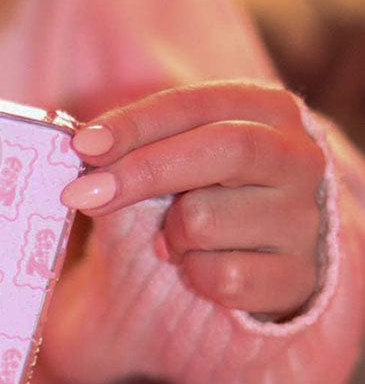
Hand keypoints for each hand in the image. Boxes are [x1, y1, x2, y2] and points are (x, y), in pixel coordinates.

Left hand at [61, 82, 325, 319]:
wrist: (270, 257)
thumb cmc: (211, 193)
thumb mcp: (183, 153)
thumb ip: (143, 144)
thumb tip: (84, 150)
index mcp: (269, 111)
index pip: (198, 106)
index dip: (136, 124)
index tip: (82, 147)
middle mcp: (298, 158)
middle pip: (220, 150)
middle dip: (142, 172)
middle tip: (80, 195)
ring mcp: (303, 220)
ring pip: (206, 221)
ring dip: (170, 236)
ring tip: (176, 238)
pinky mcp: (296, 277)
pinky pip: (222, 277)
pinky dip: (194, 275)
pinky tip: (202, 267)